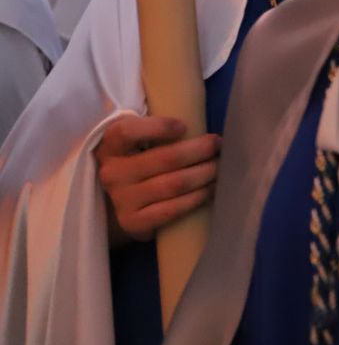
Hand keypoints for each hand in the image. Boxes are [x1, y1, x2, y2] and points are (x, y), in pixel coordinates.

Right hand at [94, 115, 219, 246]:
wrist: (127, 199)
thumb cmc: (143, 158)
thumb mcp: (142, 139)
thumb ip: (161, 129)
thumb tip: (201, 122)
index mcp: (112, 145)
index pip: (127, 132)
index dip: (158, 127)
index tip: (184, 127)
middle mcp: (112, 172)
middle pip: (166, 159)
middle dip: (200, 150)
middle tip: (218, 145)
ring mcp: (121, 199)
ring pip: (174, 184)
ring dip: (205, 174)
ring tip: (220, 168)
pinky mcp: (132, 222)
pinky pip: (172, 209)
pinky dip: (197, 198)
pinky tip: (210, 190)